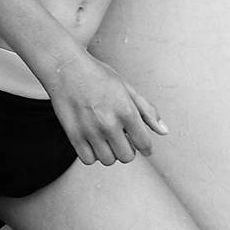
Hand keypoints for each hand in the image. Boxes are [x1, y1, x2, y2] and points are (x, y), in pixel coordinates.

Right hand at [46, 52, 167, 165]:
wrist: (66, 68)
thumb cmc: (97, 75)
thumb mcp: (127, 89)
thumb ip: (147, 111)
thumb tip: (163, 131)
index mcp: (126, 111)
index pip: (143, 144)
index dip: (146, 148)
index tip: (143, 148)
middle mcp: (109, 123)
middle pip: (126, 157)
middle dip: (127, 150)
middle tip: (122, 139)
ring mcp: (91, 131)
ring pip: (108, 160)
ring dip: (110, 153)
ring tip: (106, 139)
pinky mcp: (74, 136)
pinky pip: (88, 159)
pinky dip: (92, 154)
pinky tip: (93, 141)